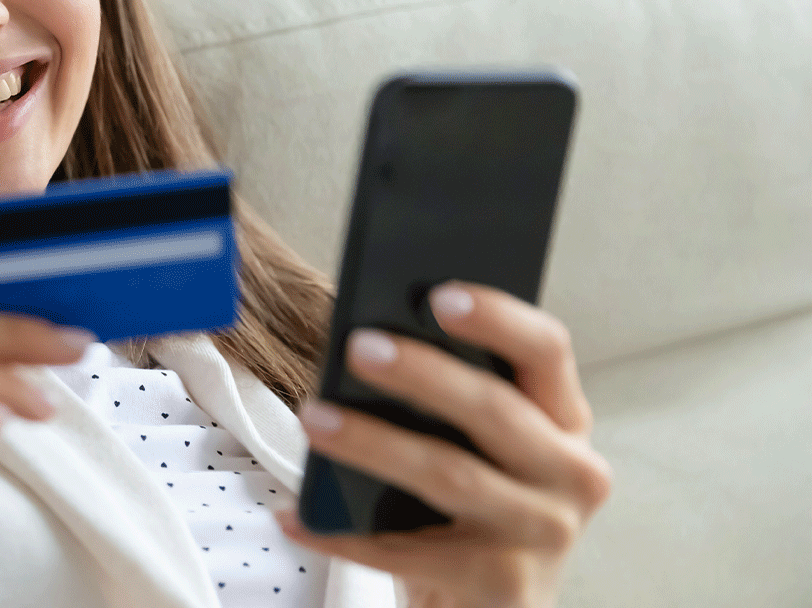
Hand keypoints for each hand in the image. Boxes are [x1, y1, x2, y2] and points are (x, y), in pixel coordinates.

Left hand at [277, 282, 612, 607]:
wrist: (489, 607)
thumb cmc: (470, 507)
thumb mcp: (477, 446)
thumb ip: (446, 396)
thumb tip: (368, 340)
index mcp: (563, 419)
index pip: (545, 349)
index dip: (498, 318)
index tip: (440, 293)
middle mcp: (572, 474)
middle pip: (496, 410)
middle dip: (424, 374)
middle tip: (358, 347)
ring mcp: (544, 535)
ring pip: (451, 476)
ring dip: (373, 443)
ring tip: (313, 417)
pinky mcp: (505, 589)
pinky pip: (408, 553)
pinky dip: (343, 534)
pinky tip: (296, 514)